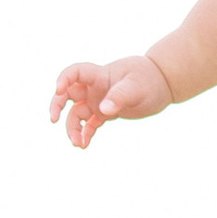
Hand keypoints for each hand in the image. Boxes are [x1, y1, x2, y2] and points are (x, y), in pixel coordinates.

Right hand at [50, 53, 171, 149]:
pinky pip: (90, 124)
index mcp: (100, 75)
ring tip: (78, 144)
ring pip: (77, 114)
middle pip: (68, 94)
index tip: (59, 91)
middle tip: (54, 120)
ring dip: (73, 128)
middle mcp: (95, 88)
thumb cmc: (149, 79)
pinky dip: (85, 134)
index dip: (64, 79)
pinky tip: (84, 145)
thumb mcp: (136, 87)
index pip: (75, 72)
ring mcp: (99, 101)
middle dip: (57, 105)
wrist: (163, 83)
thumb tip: (103, 110)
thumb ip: (119, 97)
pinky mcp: (106, 113)